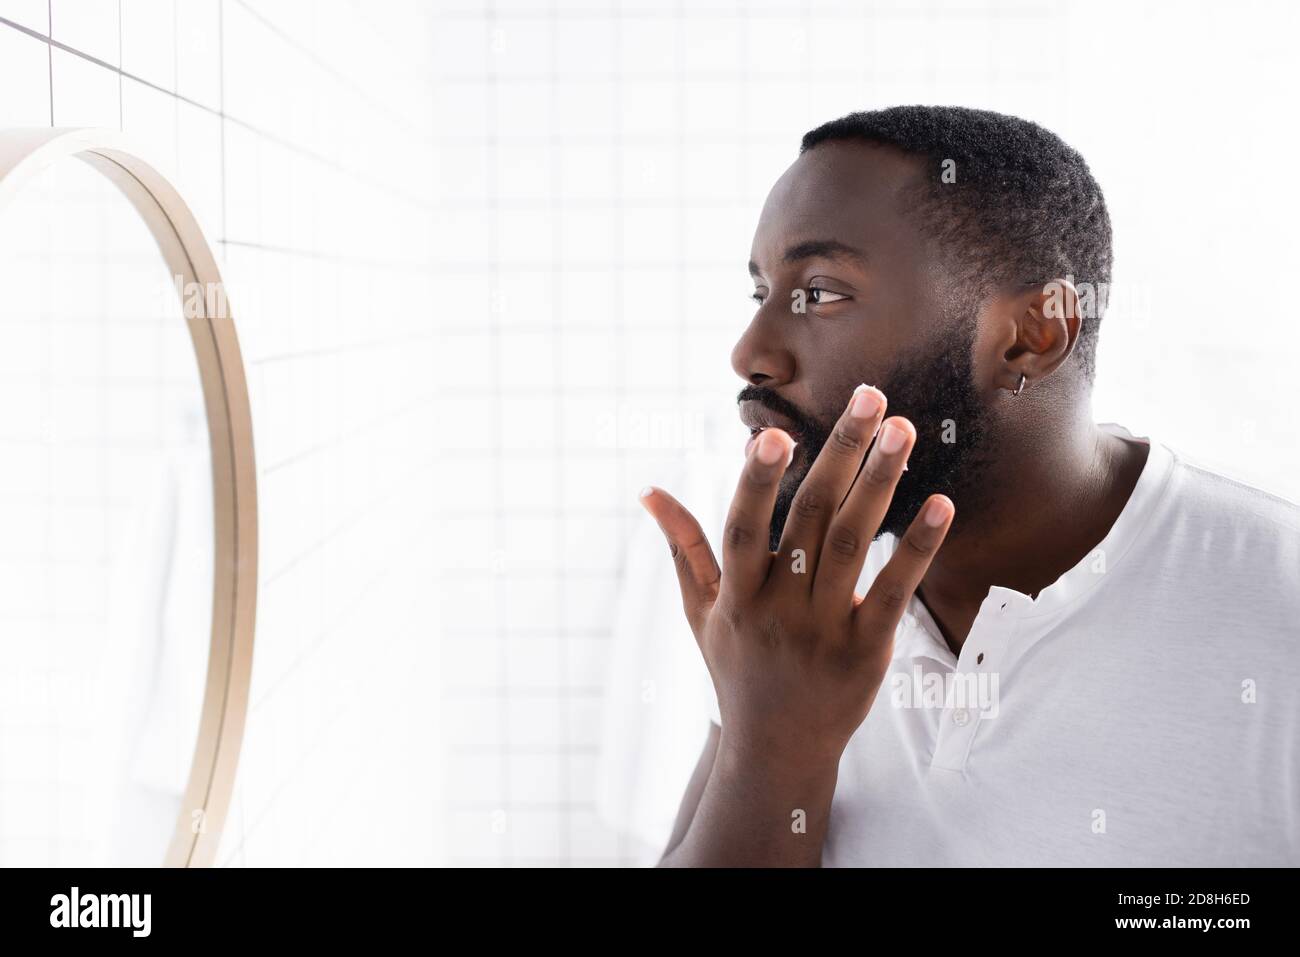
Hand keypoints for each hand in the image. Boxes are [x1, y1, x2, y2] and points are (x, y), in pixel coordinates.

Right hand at [640, 385, 953, 771]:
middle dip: (841, 453)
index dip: (755, 483)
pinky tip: (940, 503)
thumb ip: (683, 547)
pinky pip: (895, 592)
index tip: (771, 435)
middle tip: (871, 398)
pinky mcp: (867, 651)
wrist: (777, 750)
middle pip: (810, 520)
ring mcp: (824, 631)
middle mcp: (777, 610)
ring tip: (903, 429)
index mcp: (736, 596)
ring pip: (853, 545)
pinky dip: (917, 548)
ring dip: (880, 483)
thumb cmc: (736, 669)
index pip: (742, 529)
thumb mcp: (701, 612)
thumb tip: (649, 491)